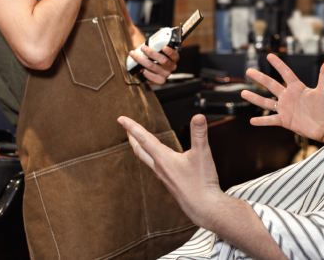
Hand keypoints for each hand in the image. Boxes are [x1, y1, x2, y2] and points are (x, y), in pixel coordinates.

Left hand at [118, 114, 222, 228]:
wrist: (203, 207)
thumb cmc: (201, 183)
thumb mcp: (202, 153)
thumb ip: (199, 133)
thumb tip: (198, 117)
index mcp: (164, 159)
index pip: (144, 138)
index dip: (132, 127)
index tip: (121, 119)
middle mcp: (160, 167)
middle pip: (140, 150)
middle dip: (132, 137)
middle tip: (125, 128)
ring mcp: (164, 176)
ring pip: (146, 159)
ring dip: (140, 148)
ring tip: (137, 142)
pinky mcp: (170, 183)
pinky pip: (155, 167)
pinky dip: (151, 158)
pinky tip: (157, 160)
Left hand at [129, 45, 178, 83]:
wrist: (157, 71)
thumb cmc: (158, 58)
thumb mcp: (161, 51)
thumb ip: (157, 48)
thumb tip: (147, 44)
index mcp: (174, 58)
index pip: (174, 55)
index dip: (170, 52)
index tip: (164, 47)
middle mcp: (171, 67)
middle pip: (163, 60)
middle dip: (151, 53)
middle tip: (142, 48)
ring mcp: (166, 74)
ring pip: (152, 66)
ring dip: (141, 60)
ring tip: (134, 55)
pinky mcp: (159, 81)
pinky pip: (148, 75)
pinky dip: (143, 71)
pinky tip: (140, 68)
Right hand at [242, 54, 323, 142]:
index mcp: (297, 87)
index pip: (285, 73)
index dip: (278, 64)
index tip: (269, 56)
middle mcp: (288, 96)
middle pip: (271, 85)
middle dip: (260, 78)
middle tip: (249, 71)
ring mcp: (285, 108)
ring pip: (267, 102)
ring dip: (255, 98)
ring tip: (243, 93)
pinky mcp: (285, 120)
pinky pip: (271, 120)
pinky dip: (262, 121)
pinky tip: (252, 121)